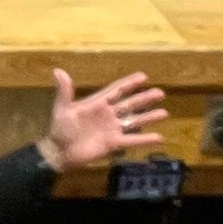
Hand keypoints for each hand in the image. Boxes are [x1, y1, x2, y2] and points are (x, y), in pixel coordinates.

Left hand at [42, 65, 168, 171]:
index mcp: (97, 103)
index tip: (143, 77)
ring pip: (134, 121)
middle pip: (130, 104)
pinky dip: (145, 139)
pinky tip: (159, 137)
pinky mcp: (113, 144)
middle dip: (144, 98)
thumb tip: (58, 71)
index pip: (116, 90)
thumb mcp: (62, 109)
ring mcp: (112, 129)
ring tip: (164, 113)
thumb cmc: (60, 129)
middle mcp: (108, 115)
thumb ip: (64, 91)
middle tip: (160, 93)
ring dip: (149, 117)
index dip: (129, 84)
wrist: (59, 152)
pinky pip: (132, 140)